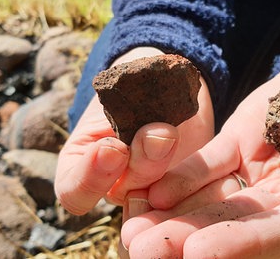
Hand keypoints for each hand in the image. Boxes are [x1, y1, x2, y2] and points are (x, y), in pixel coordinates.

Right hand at [54, 47, 214, 214]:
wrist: (163, 81)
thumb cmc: (129, 84)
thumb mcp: (115, 94)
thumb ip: (121, 112)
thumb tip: (145, 135)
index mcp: (82, 168)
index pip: (74, 193)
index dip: (91, 178)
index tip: (112, 148)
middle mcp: (114, 187)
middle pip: (122, 195)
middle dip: (141, 165)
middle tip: (158, 133)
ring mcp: (148, 190)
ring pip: (157, 198)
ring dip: (165, 166)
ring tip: (172, 132)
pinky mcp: (180, 186)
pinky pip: (188, 195)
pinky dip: (196, 181)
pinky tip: (204, 165)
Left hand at [121, 60, 279, 257]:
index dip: (245, 245)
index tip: (200, 253)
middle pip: (235, 228)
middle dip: (189, 240)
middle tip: (144, 252)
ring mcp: (258, 176)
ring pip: (211, 201)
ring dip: (171, 216)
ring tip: (131, 231)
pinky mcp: (238, 146)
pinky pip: (206, 164)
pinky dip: (178, 176)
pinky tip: (146, 189)